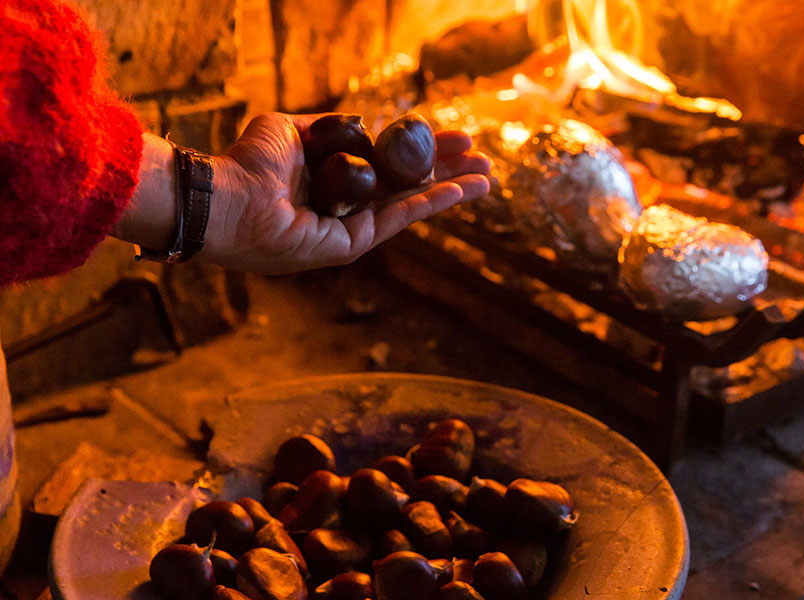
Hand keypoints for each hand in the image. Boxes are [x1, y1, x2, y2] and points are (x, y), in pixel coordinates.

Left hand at [199, 112, 489, 273]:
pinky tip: (459, 189)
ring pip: (412, 204)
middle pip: (408, 186)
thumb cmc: (250, 163)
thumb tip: (360, 123)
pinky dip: (431, 203)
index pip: (388, 167)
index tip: (451, 137)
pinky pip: (398, 218)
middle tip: (481, 159)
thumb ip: (328, 128)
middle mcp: (347, 208)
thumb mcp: (291, 130)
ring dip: (451, 189)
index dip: (421, 152)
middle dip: (446, 171)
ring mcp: (351, 229)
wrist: (227, 197)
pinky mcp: (351, 245)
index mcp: (334, 183)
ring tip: (486, 176)